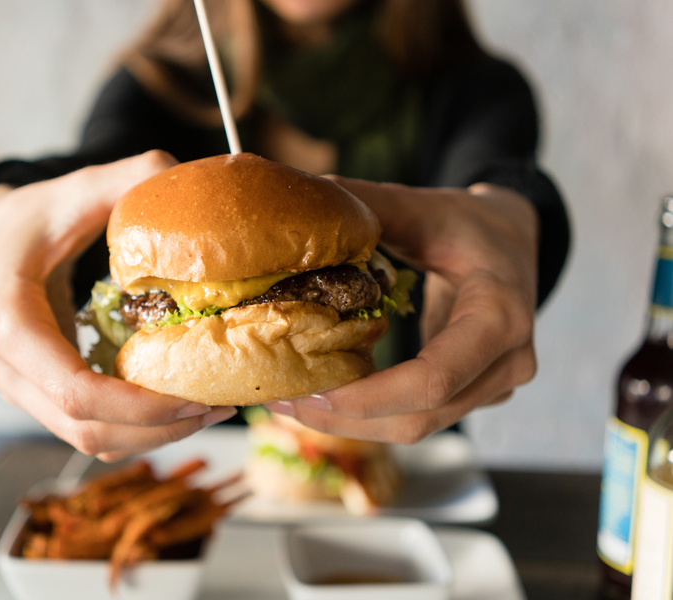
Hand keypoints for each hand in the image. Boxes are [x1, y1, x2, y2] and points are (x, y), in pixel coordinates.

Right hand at [0, 151, 236, 460]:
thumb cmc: (24, 219)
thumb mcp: (70, 192)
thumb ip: (125, 177)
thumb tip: (181, 172)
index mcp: (6, 323)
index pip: (74, 391)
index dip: (139, 407)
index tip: (197, 398)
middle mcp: (2, 368)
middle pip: (85, 428)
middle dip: (158, 428)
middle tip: (220, 407)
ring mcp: (15, 387)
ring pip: (86, 438)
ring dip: (150, 435)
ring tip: (209, 410)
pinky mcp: (34, 393)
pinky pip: (85, 426)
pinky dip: (132, 427)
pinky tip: (176, 406)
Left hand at [267, 179, 538, 443]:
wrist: (514, 240)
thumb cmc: (469, 223)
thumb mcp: (423, 207)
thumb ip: (369, 206)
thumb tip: (307, 198)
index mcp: (500, 316)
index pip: (432, 380)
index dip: (368, 398)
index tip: (309, 392)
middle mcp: (507, 362)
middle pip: (419, 418)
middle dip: (344, 419)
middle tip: (280, 401)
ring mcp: (495, 385)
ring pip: (416, 428)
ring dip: (349, 424)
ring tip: (289, 402)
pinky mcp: (475, 394)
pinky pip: (418, 416)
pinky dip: (368, 414)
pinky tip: (324, 396)